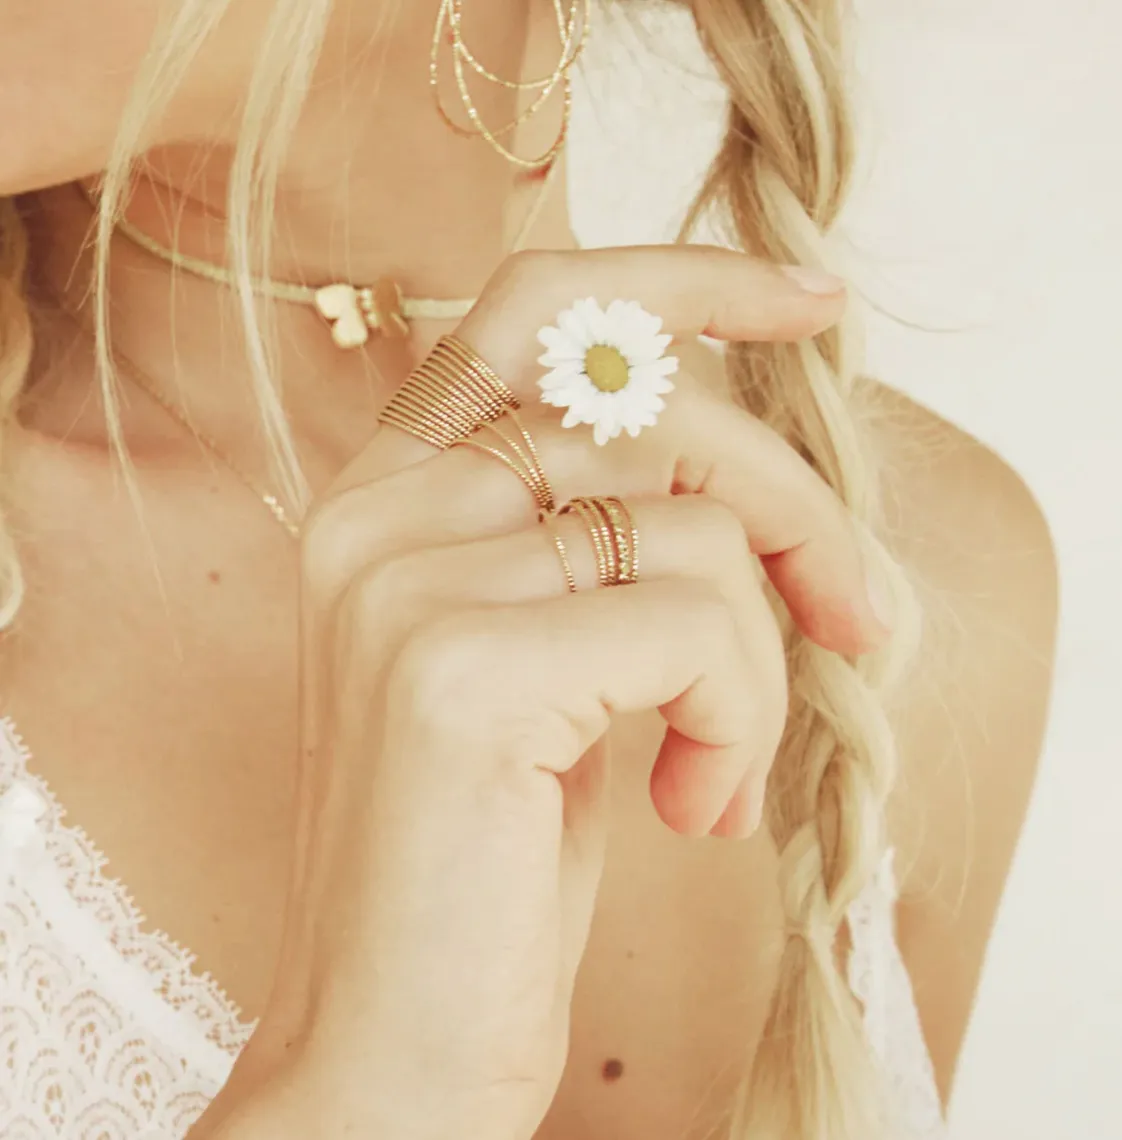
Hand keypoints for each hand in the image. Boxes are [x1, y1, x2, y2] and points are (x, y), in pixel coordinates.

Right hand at [206, 248, 883, 1139]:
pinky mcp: (457, 670)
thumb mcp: (552, 658)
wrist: (391, 1037)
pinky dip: (737, 714)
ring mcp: (404, 582)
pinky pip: (694, 621)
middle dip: (797, 507)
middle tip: (856, 619)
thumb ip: (604, 536)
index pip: (539, 309)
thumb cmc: (490, 852)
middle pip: (656, 409)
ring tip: (718, 766)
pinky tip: (686, 805)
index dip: (681, 285)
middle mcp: (377, 513)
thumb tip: (752, 467)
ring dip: (762, 659)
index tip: (809, 304)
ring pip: (696, 525)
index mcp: (390, 495)